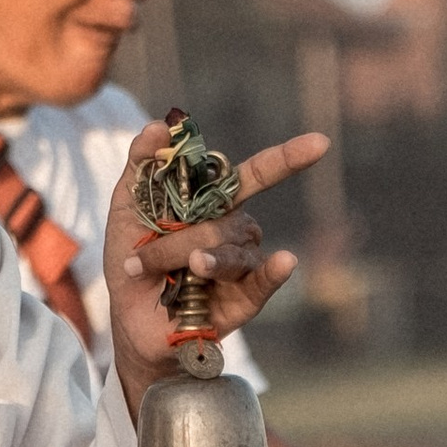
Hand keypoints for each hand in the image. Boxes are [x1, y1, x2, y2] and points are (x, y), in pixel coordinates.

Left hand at [106, 123, 327, 412]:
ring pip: (234, 251)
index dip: (287, 159)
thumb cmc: (132, 261)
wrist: (127, 321)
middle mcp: (236, 232)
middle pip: (226, 220)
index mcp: (215, 205)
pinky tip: (286, 261)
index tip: (320, 144)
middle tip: (139, 262)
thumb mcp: (126, 208)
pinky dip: (274, 273)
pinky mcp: (244, 302)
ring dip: (201, 260)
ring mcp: (243, 267)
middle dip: (177, 240)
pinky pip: (263, 283)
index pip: (256, 176)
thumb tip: (159, 125)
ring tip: (180, 272)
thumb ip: (141, 165)